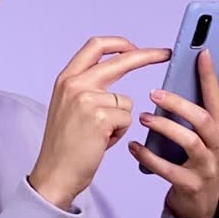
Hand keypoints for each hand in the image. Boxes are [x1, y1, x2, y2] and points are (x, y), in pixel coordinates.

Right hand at [29, 36, 171, 209]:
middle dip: (147, 55)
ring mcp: (86, 99)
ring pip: (126, 101)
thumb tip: (115, 72)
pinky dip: (119, 133)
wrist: (54, 174)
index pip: (96, 46)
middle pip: (120, 60)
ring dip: (120, 120)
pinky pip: (127, 119)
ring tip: (100, 136)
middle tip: (164, 54)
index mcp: (66, 79)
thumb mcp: (67, 106)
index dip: (119, 43)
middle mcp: (74, 84)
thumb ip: (87, 86)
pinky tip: (101, 143)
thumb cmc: (64, 146)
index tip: (136, 48)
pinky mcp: (100, 118)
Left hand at [128, 48, 218, 217]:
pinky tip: (134, 146)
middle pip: (203, 119)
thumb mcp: (214, 134)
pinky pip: (168, 169)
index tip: (201, 53)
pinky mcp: (191, 185)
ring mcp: (208, 167)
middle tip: (154, 92)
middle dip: (178, 103)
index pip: (216, 98)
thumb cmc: (202, 162)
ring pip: (189, 142)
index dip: (209, 76)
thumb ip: (215, 103)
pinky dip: (149, 156)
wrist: (200, 206)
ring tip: (143, 117)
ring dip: (164, 127)